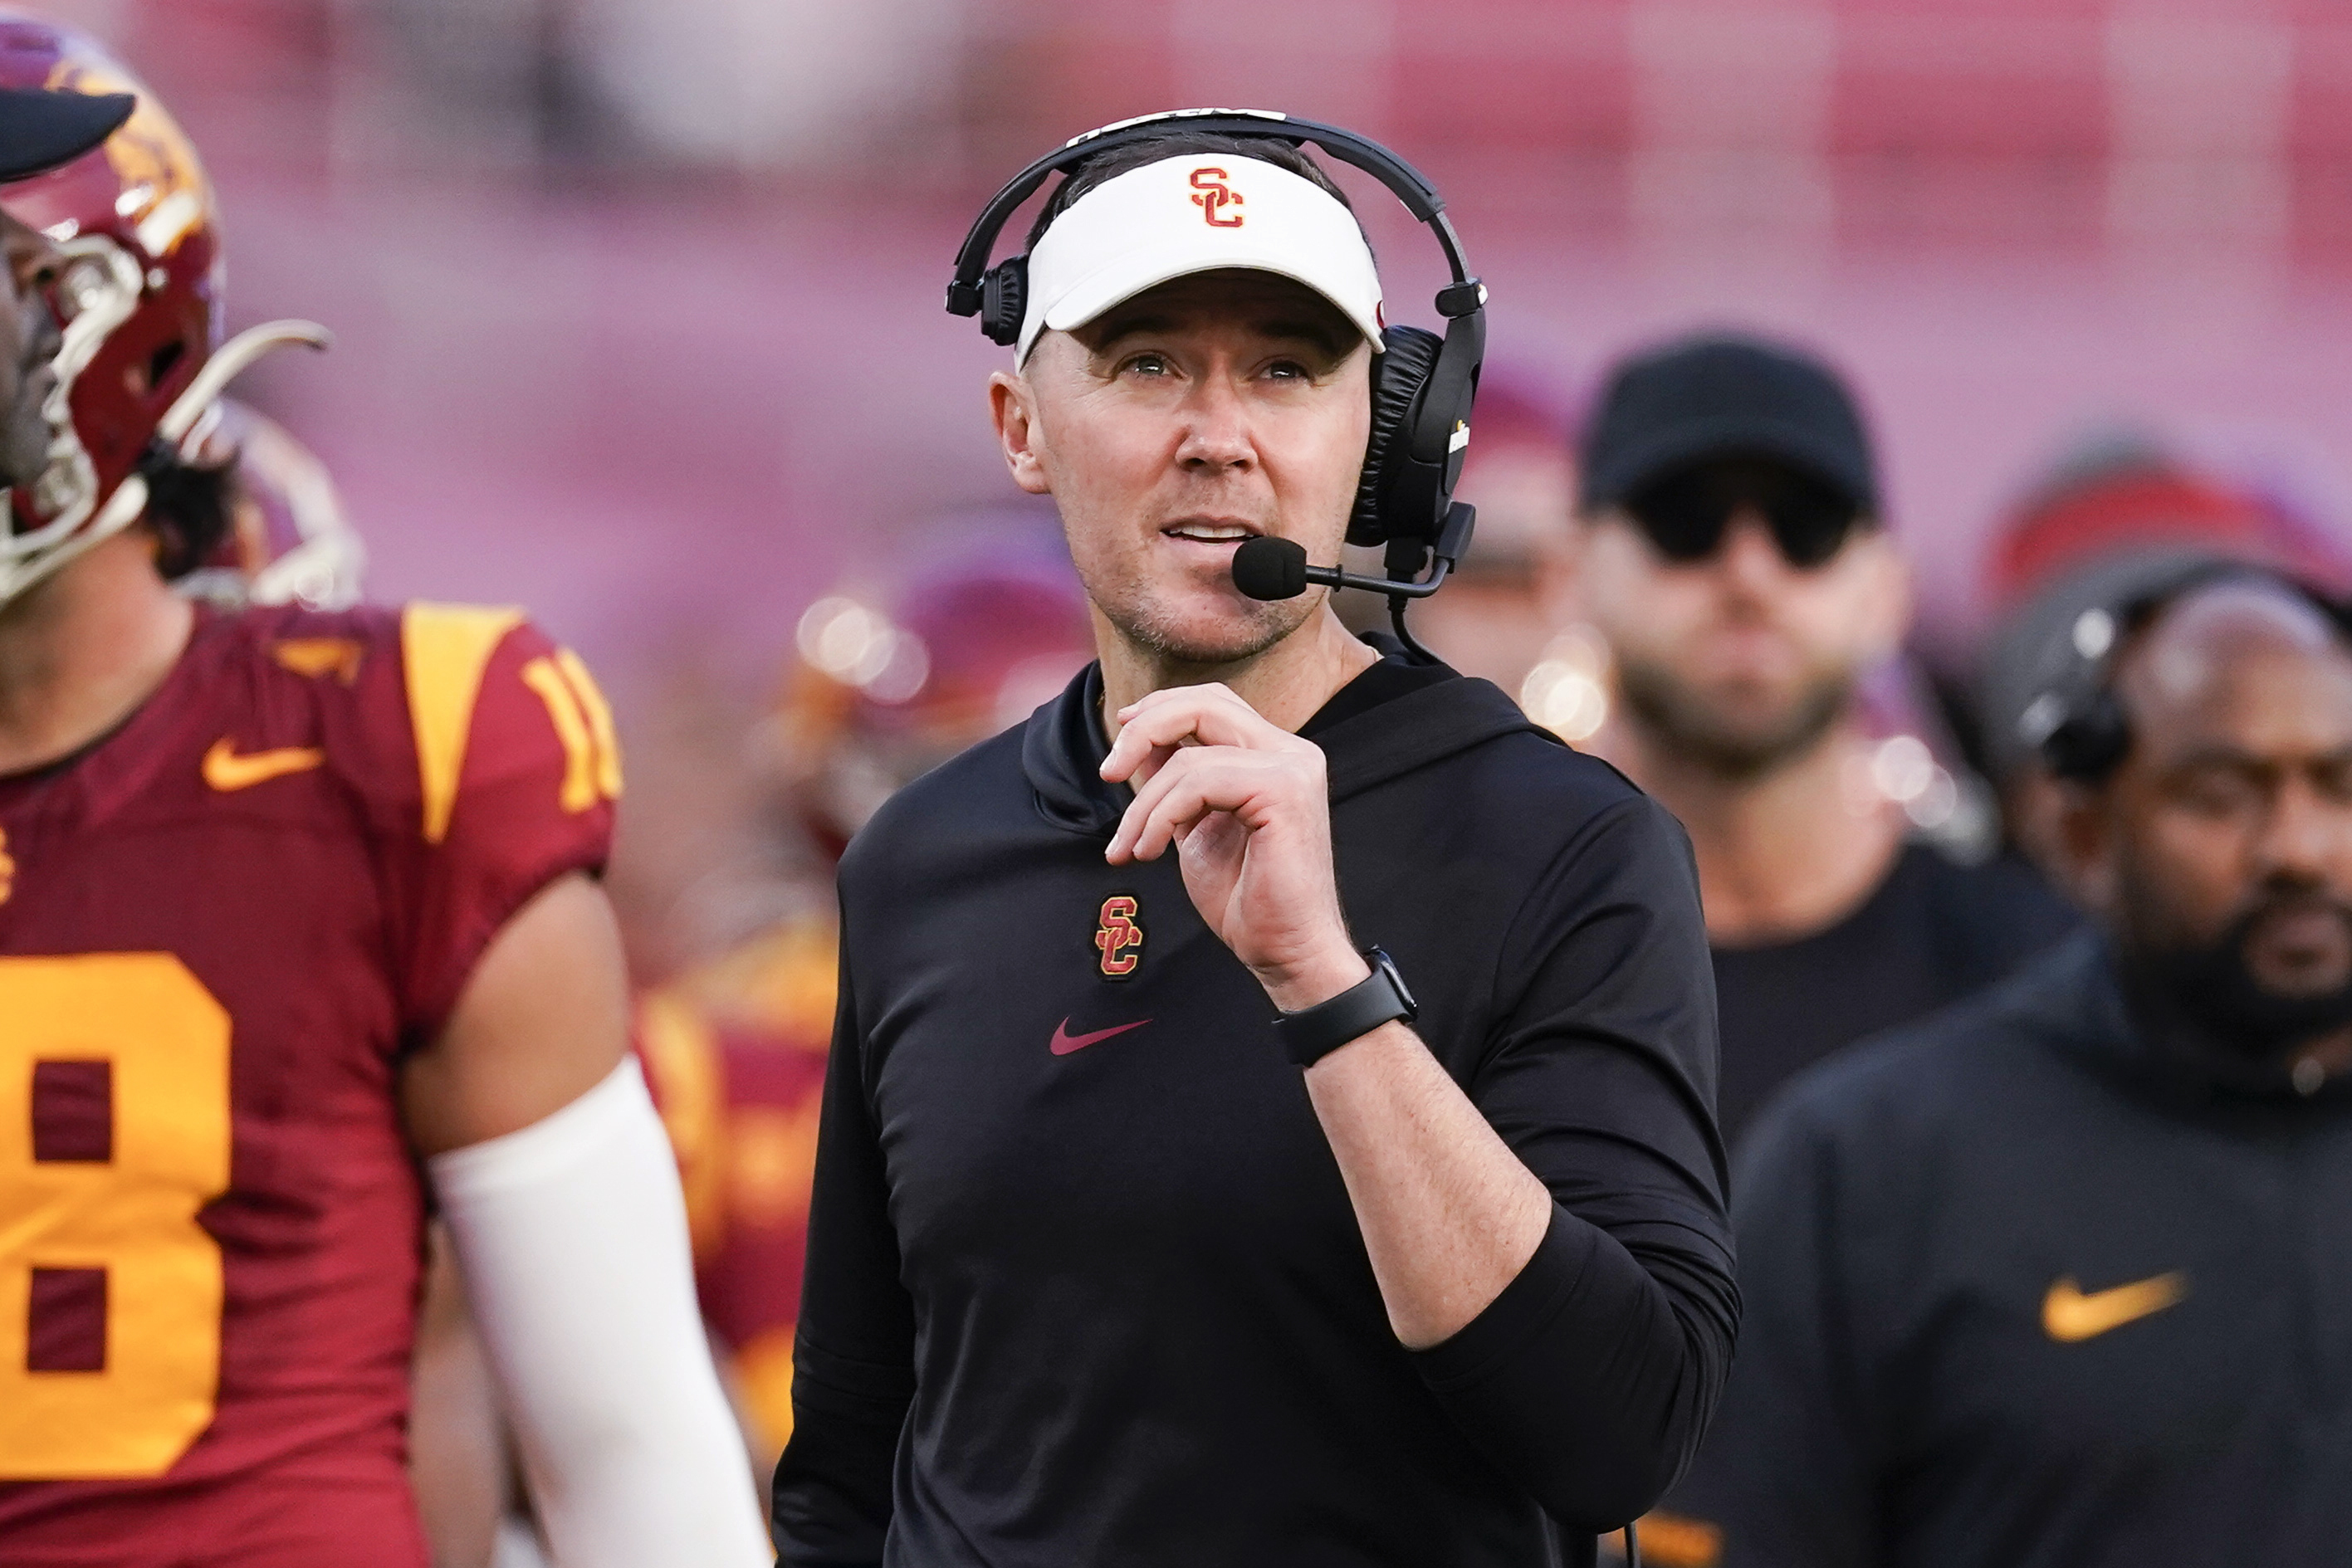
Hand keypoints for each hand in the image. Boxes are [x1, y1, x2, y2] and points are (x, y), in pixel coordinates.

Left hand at [1101, 684, 1370, 1009]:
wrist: (1286, 951)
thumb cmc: (1246, 899)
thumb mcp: (1196, 826)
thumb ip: (1176, 782)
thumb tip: (1140, 742)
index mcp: (1276, 756)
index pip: (1213, 703)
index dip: (1161, 708)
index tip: (1120, 738)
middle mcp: (1292, 753)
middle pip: (1204, 704)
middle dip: (1142, 731)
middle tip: (1108, 775)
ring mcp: (1292, 769)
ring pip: (1189, 756)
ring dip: (1143, 806)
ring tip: (1129, 848)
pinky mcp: (1283, 792)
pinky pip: (1198, 783)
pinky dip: (1160, 817)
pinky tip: (1150, 853)